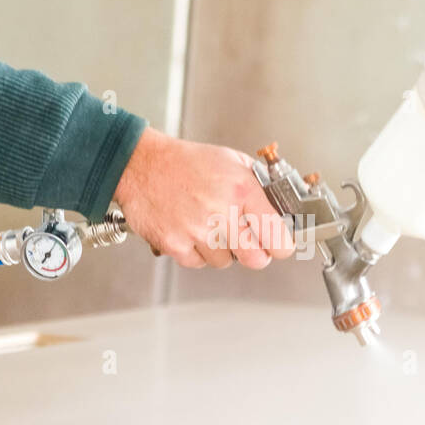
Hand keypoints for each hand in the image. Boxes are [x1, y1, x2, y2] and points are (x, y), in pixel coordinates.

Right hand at [113, 128, 294, 268]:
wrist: (142, 165)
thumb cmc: (187, 162)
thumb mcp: (233, 161)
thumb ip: (259, 186)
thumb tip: (280, 209)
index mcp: (242, 189)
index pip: (278, 236)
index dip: (282, 245)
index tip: (280, 245)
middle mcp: (221, 212)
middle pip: (256, 259)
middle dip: (256, 255)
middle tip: (249, 243)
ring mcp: (197, 231)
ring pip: (224, 262)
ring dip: (221, 250)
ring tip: (210, 226)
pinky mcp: (175, 244)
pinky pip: (198, 263)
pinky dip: (196, 252)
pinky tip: (191, 230)